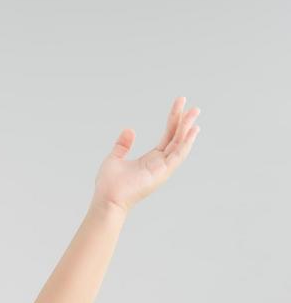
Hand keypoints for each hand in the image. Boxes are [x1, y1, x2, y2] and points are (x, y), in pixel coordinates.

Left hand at [91, 96, 200, 214]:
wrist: (107, 199)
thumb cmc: (109, 185)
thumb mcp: (115, 158)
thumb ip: (123, 145)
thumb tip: (129, 130)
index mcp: (150, 160)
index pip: (167, 136)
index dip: (174, 120)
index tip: (180, 103)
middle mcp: (159, 164)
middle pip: (176, 139)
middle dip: (185, 122)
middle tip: (194, 107)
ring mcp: (161, 169)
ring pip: (179, 146)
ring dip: (188, 129)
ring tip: (195, 112)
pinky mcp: (161, 174)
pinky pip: (177, 156)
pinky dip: (186, 144)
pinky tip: (192, 131)